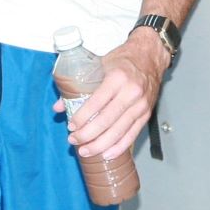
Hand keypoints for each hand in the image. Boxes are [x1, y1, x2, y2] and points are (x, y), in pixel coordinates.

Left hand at [55, 30, 166, 162]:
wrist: (150, 56)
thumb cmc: (123, 59)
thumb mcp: (98, 66)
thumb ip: (78, 86)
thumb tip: (59, 106)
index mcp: (117, 78)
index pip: (96, 102)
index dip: (82, 117)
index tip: (71, 126)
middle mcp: (131, 92)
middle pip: (107, 120)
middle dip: (88, 134)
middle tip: (74, 140)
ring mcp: (141, 105)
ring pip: (119, 131)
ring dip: (100, 144)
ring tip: (86, 151)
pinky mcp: (146, 114)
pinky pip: (132, 135)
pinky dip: (119, 147)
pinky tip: (107, 154)